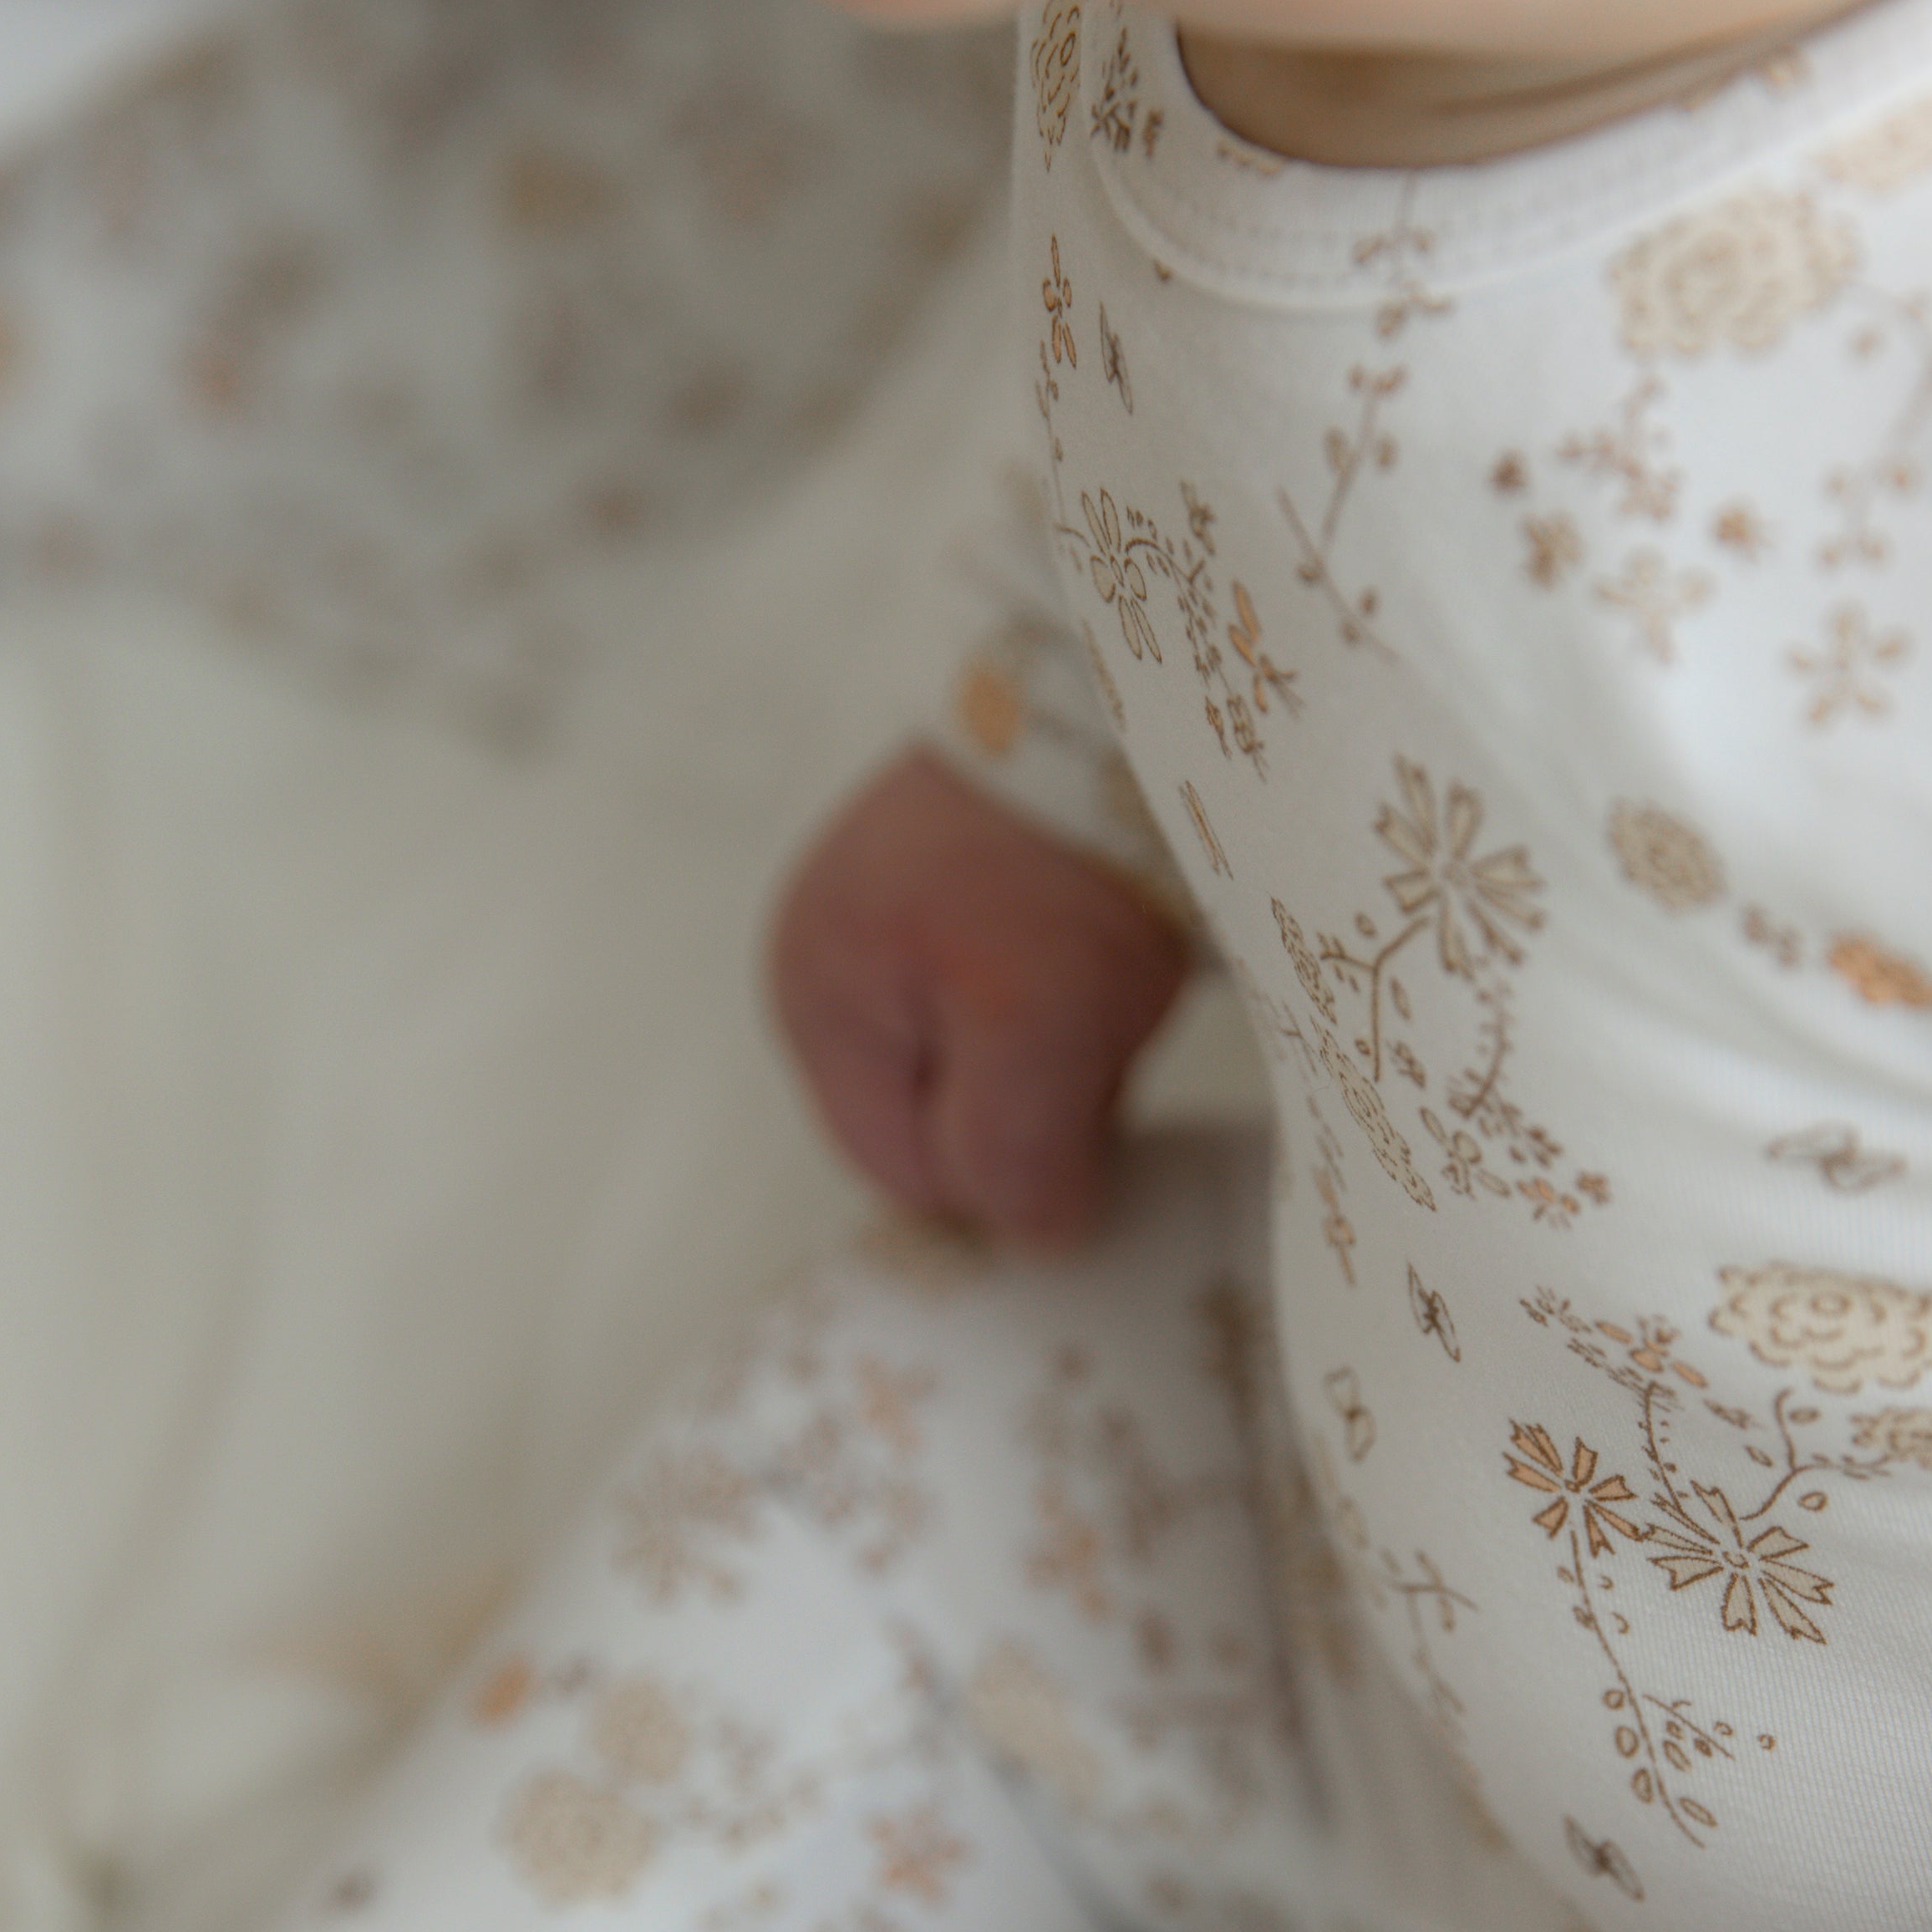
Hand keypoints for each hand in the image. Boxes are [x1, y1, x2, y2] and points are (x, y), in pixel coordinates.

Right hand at [769, 746, 1189, 1246]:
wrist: (1115, 693)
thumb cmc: (1063, 869)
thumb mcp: (1037, 1034)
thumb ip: (1013, 1155)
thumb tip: (1031, 1238)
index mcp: (816, 1001)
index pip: (907, 1172)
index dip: (1005, 1171)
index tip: (1087, 1106)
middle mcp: (825, 956)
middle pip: (935, 1114)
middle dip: (1026, 1106)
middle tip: (1102, 1039)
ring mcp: (881, 908)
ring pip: (976, 1054)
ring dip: (1053, 1049)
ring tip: (1108, 981)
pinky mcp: (949, 871)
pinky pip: (1001, 986)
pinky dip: (1063, 988)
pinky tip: (1105, 941)